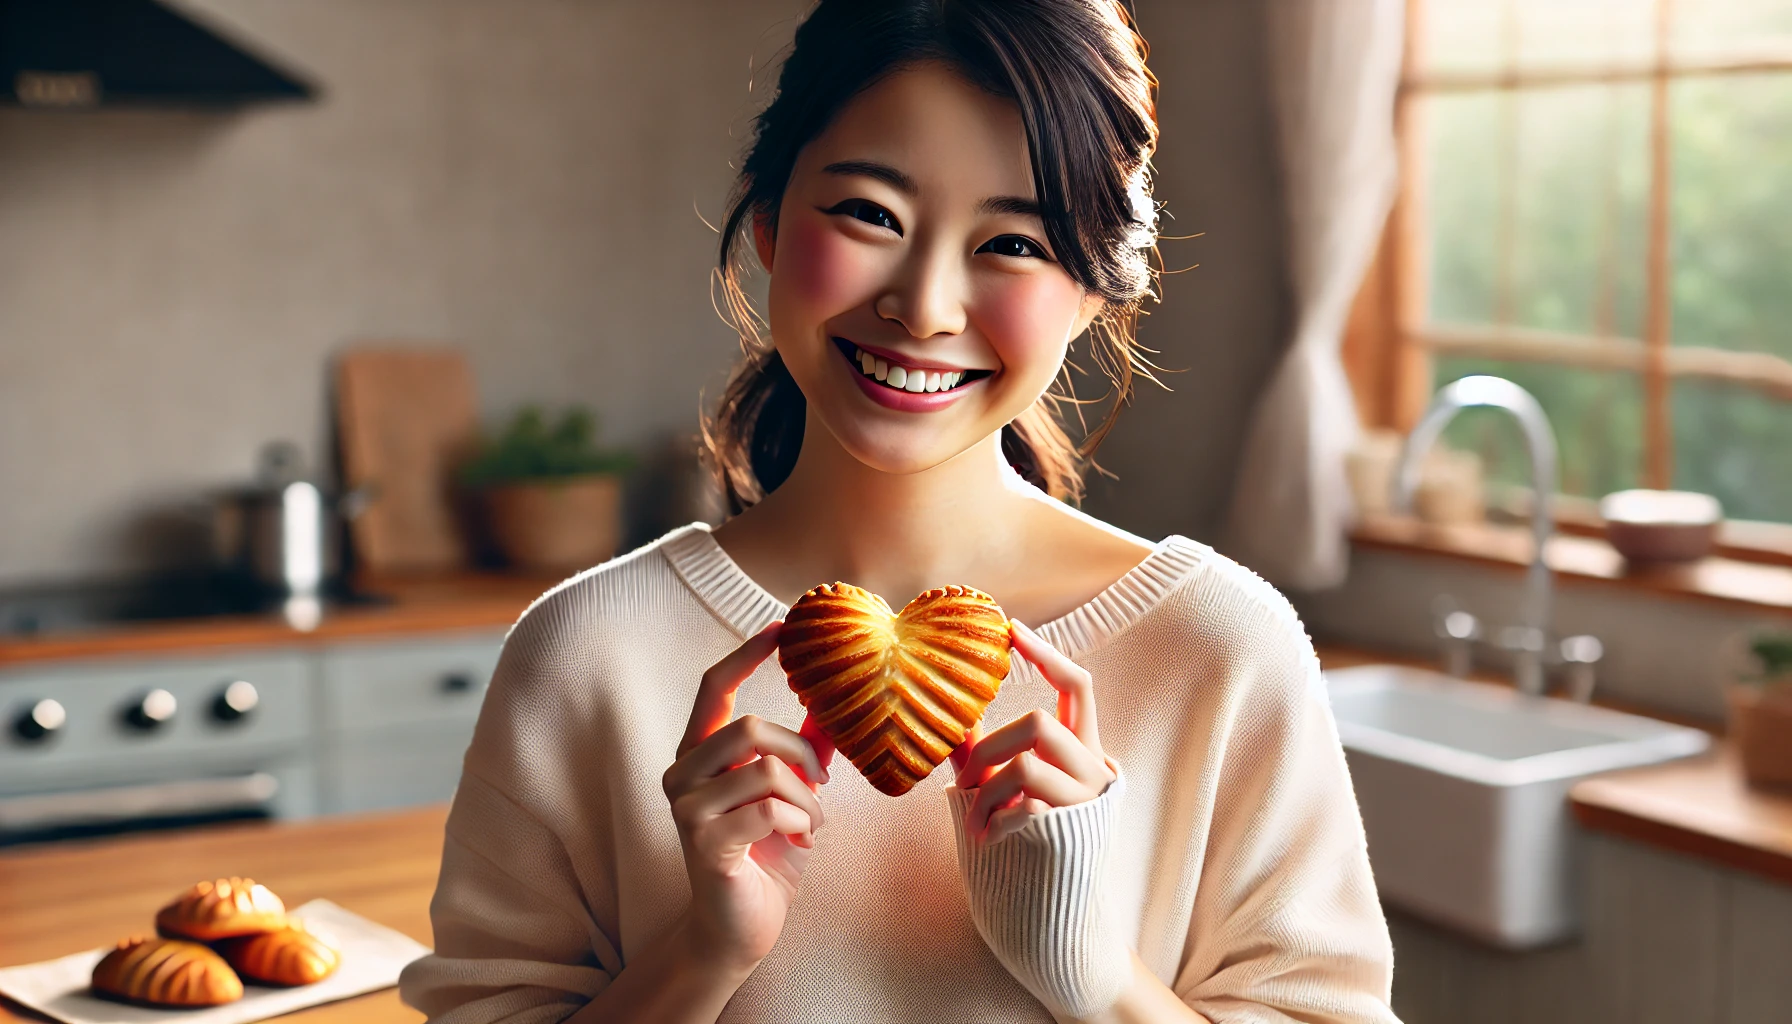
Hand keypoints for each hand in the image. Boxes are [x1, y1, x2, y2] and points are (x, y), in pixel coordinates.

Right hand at [661, 622, 835, 972]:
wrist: (742, 928)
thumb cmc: (767, 855)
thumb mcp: (789, 792)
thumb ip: (800, 750)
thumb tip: (832, 703)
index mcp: (698, 755)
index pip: (713, 688)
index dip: (746, 654)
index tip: (781, 628)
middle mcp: (681, 775)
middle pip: (747, 727)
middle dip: (800, 752)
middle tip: (821, 782)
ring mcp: (687, 810)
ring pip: (765, 769)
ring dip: (806, 798)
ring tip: (809, 823)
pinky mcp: (705, 844)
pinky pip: (770, 809)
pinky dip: (801, 824)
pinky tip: (799, 843)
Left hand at [951, 619, 1117, 843]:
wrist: (1050, 910)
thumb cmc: (1024, 840)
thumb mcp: (1004, 787)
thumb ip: (983, 753)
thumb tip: (949, 712)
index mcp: (1082, 749)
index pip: (1077, 686)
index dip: (1047, 655)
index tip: (1012, 629)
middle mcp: (1094, 769)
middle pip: (1039, 723)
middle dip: (990, 746)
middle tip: (967, 777)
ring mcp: (1085, 801)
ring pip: (1025, 766)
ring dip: (985, 791)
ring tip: (975, 820)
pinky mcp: (1071, 832)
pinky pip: (1023, 808)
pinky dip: (993, 821)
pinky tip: (988, 838)